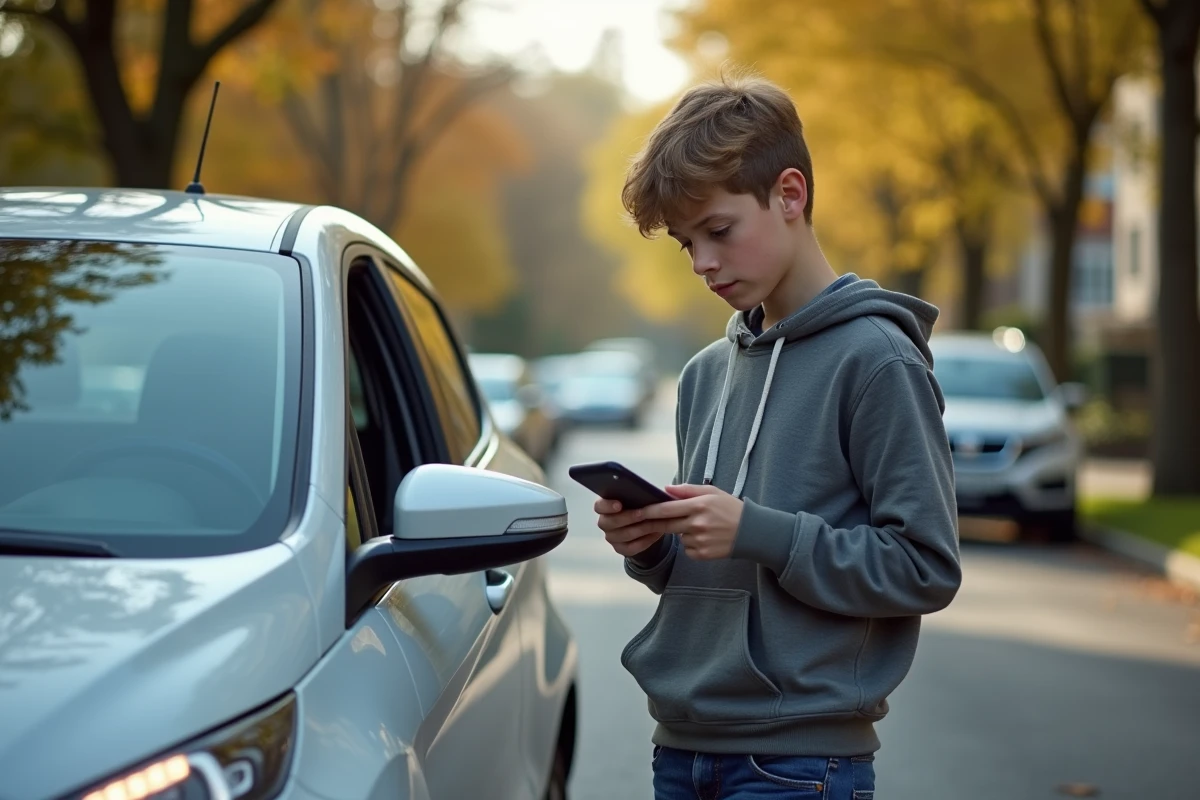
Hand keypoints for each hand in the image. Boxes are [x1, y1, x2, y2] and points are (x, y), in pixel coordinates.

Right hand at [595, 498, 666, 557]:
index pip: (599, 506)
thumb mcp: (640, 496)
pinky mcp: (621, 549)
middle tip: (643, 513)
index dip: (607, 506)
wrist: (645, 524)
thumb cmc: (640, 505)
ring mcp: (612, 537)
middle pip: (610, 522)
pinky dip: (646, 540)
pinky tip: (656, 533)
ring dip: (641, 528)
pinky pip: (632, 547)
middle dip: (628, 517)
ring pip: (623, 535)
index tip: (619, 504)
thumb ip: (643, 491)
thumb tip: (663, 489)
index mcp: (605, 506)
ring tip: (655, 522)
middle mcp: (605, 523)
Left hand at [596, 484, 743, 560]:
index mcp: (699, 506)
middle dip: (652, 523)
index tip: (637, 511)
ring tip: (701, 527)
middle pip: (665, 525)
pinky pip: (687, 549)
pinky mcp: (702, 554)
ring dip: (681, 532)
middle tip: (641, 521)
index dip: (649, 511)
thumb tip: (666, 489)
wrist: (752, 532)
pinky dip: (691, 544)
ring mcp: (699, 541)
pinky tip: (705, 538)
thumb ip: (688, 490)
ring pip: (678, 537)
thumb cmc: (731, 509)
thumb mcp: (712, 492)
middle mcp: (697, 524)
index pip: (666, 509)